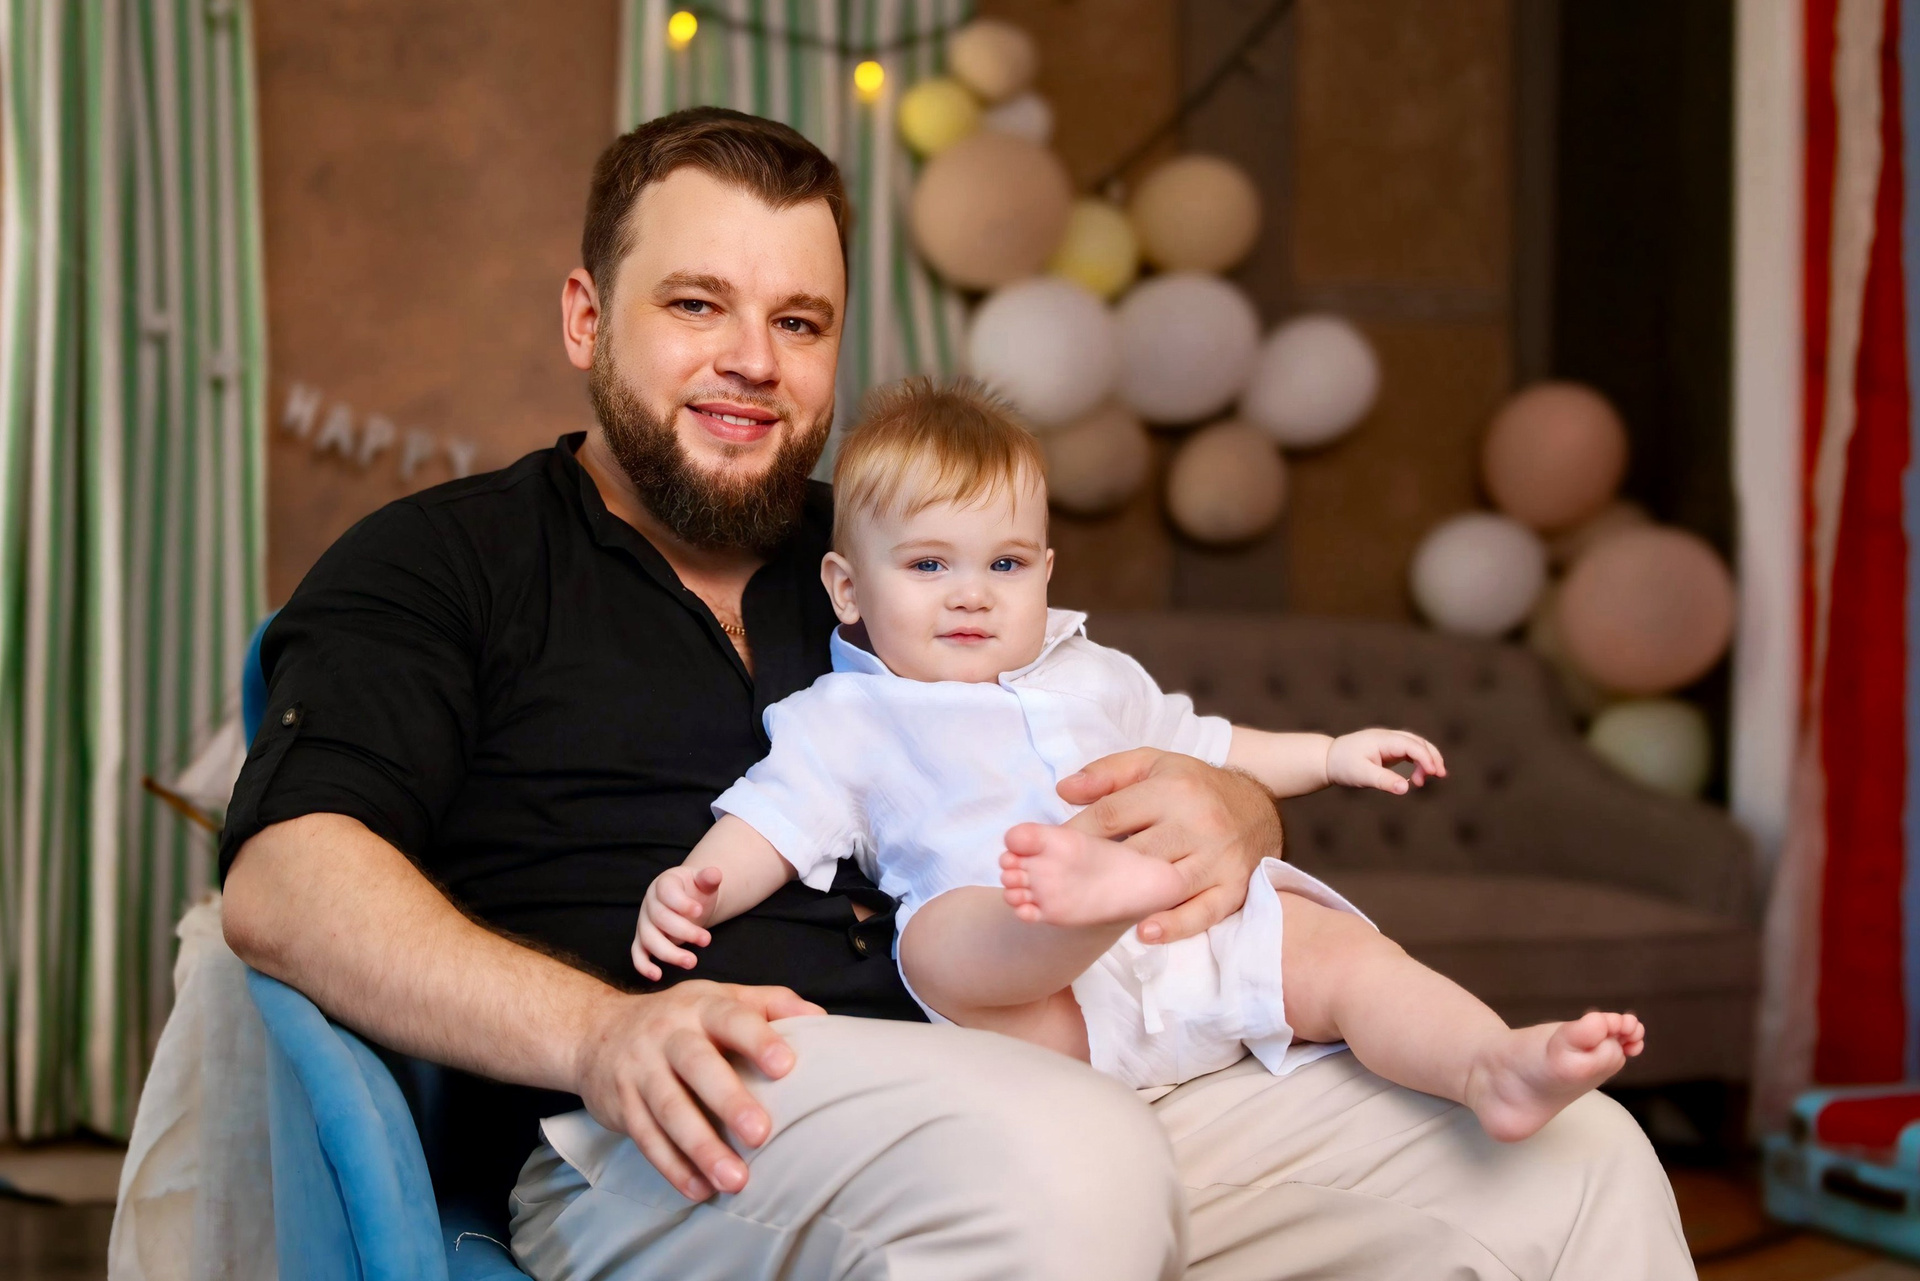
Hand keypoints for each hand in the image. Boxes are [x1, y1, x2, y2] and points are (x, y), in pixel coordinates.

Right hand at [574, 980, 823, 1200]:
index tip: (787, 1065)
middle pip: (696, 1066)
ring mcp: (640, 1071)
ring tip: (736, 1180)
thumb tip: (821, 1015)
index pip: (732, 1018)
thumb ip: (769, 1003)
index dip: (758, 1039)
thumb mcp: (719, 998)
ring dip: (702, 1148)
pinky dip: (673, 1168)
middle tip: (761, 1134)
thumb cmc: (679, 1019)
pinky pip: (647, 1140)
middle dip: (728, 1100)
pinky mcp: (622, 1107)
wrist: (595, 1033)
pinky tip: (700, 1189)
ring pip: (670, 1111)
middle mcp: (667, 1035)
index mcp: (701, 1006)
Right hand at [632, 866, 723, 980]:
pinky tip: (657, 975)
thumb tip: (715, 873)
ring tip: (692, 962)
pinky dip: (644, 966)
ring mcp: (644, 922)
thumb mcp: (704, 882)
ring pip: (649, 939)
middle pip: (660, 918)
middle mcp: (650, 903)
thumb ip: (708, 878)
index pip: (666, 892)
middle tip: (706, 940)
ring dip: (669, 952)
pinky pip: (638, 953)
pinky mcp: (643, 940)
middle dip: (683, 931)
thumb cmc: (696, 891)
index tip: (699, 911)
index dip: (681, 903)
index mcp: (663, 884)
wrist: (688, 902)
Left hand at [1058, 748, 1280, 945]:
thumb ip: (1107, 774)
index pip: (1112, 815)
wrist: (1259, 809)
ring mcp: (1218, 859)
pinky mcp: (1234, 888)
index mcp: (1173, 789)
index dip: (1074, 834)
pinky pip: (1204, 912)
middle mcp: (1198, 823)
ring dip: (1129, 900)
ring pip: (1168, 883)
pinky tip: (1145, 932)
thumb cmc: (1194, 787)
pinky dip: (1176, 925)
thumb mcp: (1153, 764)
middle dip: (1093, 871)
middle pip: (1137, 852)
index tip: (1046, 852)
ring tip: (1092, 912)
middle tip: (1058, 888)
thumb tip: (1063, 791)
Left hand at [1326, 729, 1445, 793]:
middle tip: (1441, 775)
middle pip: (1417, 742)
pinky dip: (1417, 763)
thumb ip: (1384, 781)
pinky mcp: (1388, 750)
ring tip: (1428, 779)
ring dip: (1426, 760)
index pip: (1411, 744)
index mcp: (1382, 739)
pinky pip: (1408, 753)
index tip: (1434, 773)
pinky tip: (1417, 778)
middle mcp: (1387, 737)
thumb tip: (1406, 788)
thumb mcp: (1362, 776)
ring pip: (1415, 746)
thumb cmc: (1343, 766)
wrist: (1327, 759)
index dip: (1425, 757)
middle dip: (1432, 757)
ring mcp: (1388, 743)